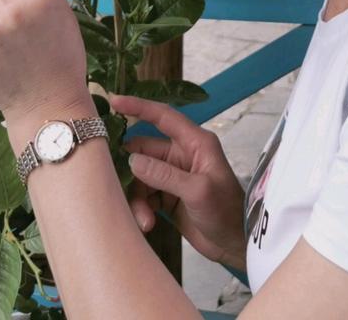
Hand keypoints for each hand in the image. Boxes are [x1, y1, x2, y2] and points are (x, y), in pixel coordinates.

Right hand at [110, 93, 246, 270]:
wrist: (234, 245)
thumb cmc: (226, 211)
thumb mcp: (198, 191)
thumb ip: (165, 175)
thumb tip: (132, 160)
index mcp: (195, 142)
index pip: (163, 117)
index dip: (139, 107)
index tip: (114, 101)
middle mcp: (182, 154)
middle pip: (144, 151)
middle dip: (130, 170)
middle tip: (113, 183)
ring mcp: (173, 175)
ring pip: (141, 177)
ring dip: (137, 198)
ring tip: (144, 220)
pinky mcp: (167, 197)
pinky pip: (144, 195)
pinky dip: (141, 209)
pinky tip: (147, 225)